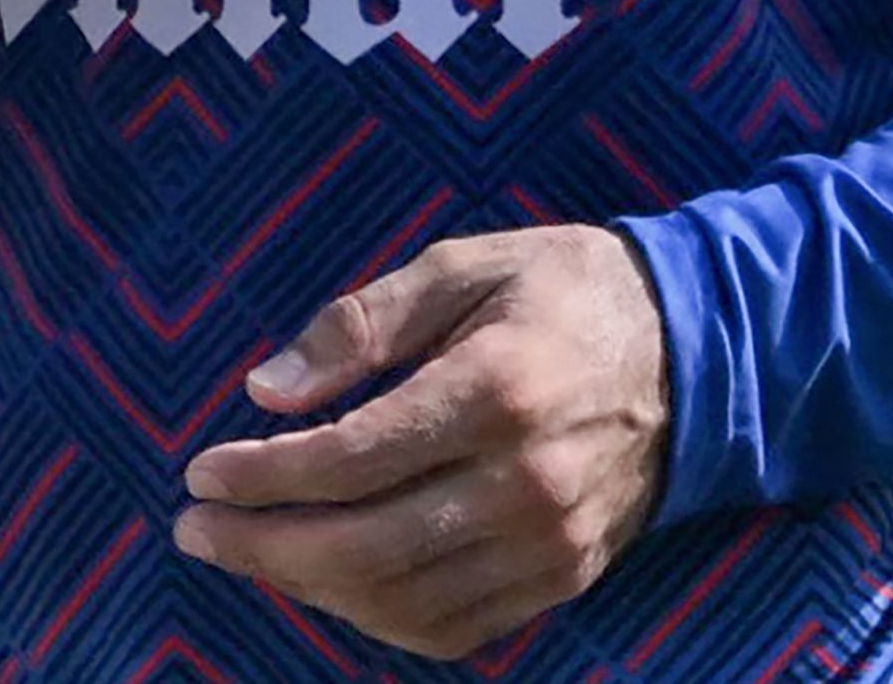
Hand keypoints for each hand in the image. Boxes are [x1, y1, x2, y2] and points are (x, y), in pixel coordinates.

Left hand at [174, 228, 672, 661]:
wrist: (699, 352)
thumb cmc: (560, 290)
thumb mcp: (457, 266)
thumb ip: (358, 325)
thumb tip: (265, 390)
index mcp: (494, 391)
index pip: (350, 459)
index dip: (262, 476)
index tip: (200, 471)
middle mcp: (526, 482)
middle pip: (366, 546)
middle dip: (263, 545)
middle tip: (193, 528)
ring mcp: (552, 543)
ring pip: (404, 599)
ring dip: (309, 588)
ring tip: (249, 552)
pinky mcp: (567, 578)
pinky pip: (456, 626)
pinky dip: (379, 618)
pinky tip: (328, 584)